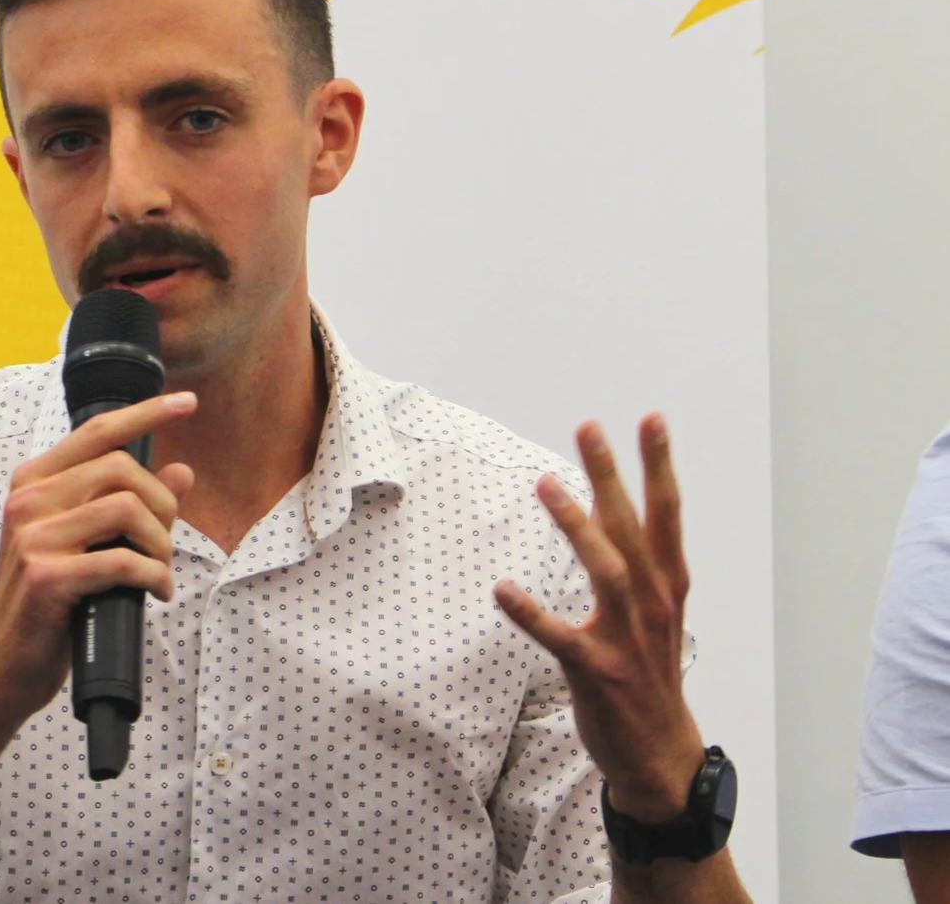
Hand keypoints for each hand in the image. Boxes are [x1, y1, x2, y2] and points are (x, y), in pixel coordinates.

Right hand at [0, 391, 197, 726]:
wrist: (1, 666)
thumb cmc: (46, 604)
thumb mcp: (83, 543)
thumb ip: (127, 504)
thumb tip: (181, 472)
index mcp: (33, 482)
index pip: (97, 430)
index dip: (146, 413)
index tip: (187, 402)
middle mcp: (28, 500)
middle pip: (122, 469)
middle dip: (162, 505)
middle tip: (164, 544)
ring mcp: (33, 536)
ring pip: (128, 509)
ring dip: (161, 544)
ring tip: (159, 571)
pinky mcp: (47, 576)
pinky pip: (124, 560)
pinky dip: (154, 576)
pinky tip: (156, 592)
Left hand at [494, 414, 703, 822]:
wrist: (659, 753)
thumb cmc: (648, 670)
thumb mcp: (653, 610)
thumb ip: (632, 557)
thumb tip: (603, 500)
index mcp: (668, 585)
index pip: (667, 514)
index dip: (660, 466)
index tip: (651, 419)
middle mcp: (653, 604)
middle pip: (633, 528)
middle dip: (612, 475)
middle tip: (590, 428)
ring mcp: (627, 639)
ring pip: (606, 571)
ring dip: (576, 526)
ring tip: (546, 483)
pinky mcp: (596, 672)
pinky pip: (559, 637)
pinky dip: (531, 613)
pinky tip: (502, 589)